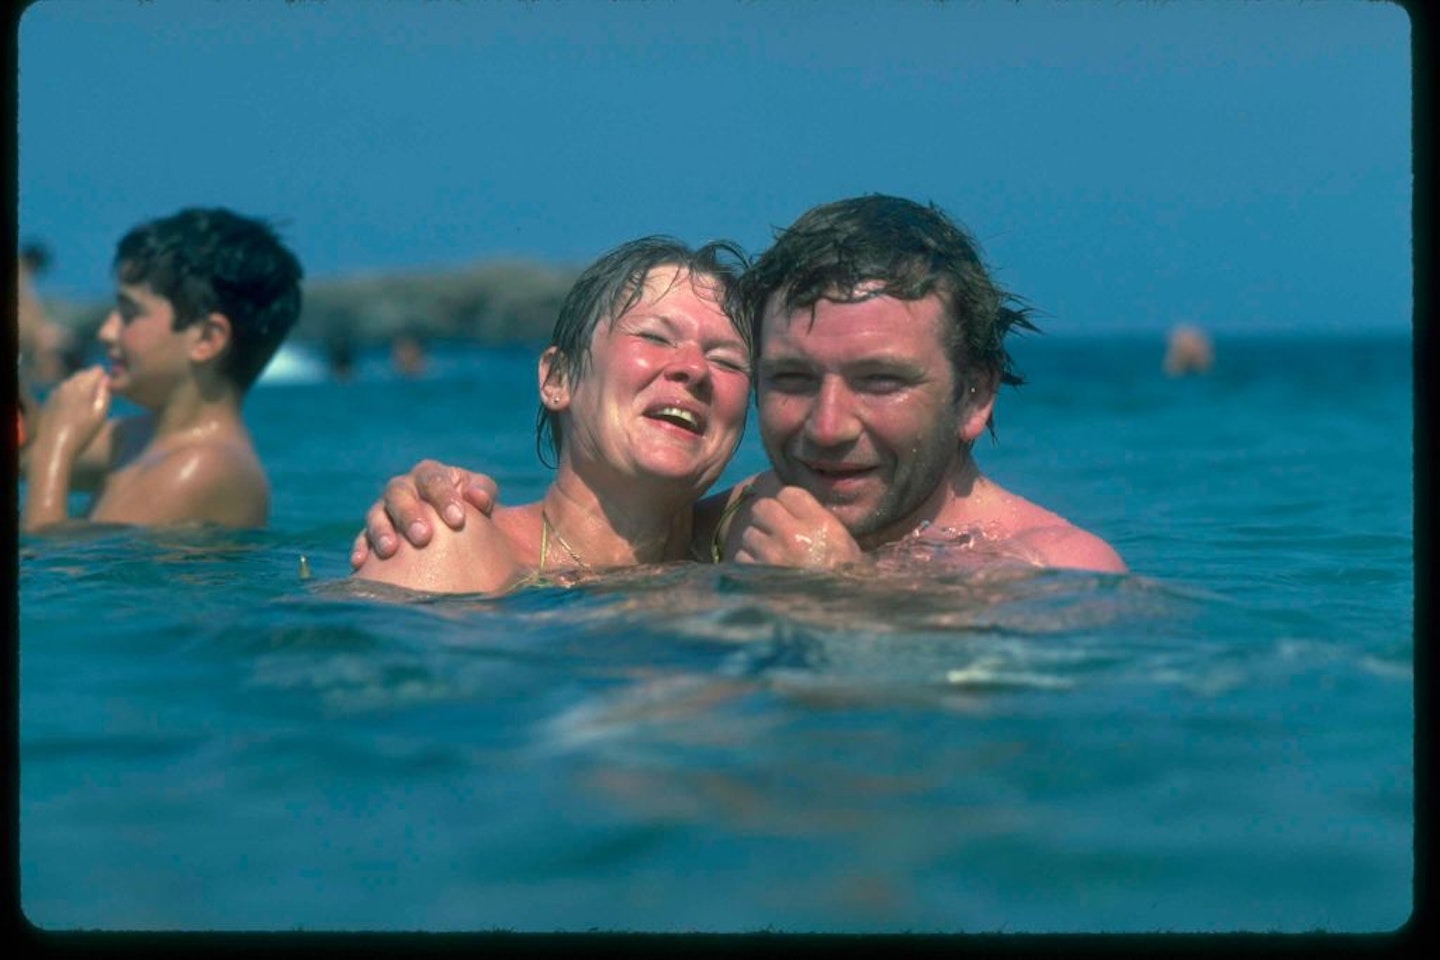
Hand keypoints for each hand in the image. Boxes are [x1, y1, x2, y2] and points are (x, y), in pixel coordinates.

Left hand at [33, 366, 110, 456]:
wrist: (54, 445)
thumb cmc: (82, 432)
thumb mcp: (100, 415)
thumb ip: (105, 395)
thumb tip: (106, 380)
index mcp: (83, 386)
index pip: (97, 369)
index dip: (104, 377)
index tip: (107, 389)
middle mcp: (68, 383)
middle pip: (83, 373)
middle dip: (92, 380)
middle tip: (97, 396)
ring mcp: (57, 390)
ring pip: (73, 380)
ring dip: (81, 386)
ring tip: (85, 402)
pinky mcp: (50, 398)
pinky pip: (64, 388)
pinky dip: (71, 393)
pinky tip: (72, 407)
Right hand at [349, 460, 498, 568]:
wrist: (456, 532)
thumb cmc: (472, 511)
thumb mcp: (482, 499)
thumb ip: (483, 493)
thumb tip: (477, 498)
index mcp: (431, 475)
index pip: (434, 479)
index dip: (444, 497)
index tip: (457, 520)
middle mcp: (404, 488)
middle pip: (399, 493)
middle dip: (410, 514)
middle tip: (423, 537)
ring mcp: (385, 510)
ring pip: (377, 514)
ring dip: (382, 531)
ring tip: (390, 550)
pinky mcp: (372, 533)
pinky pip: (362, 538)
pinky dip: (361, 548)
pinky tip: (361, 563)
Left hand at [733, 485, 863, 568]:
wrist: (840, 620)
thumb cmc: (845, 581)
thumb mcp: (844, 545)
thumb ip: (817, 521)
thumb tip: (790, 505)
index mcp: (820, 525)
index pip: (789, 493)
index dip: (786, 502)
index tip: (788, 512)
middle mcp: (794, 536)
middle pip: (762, 507)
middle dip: (766, 518)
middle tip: (774, 532)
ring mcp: (772, 556)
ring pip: (749, 533)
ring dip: (756, 542)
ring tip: (771, 556)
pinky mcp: (756, 576)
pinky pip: (741, 556)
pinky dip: (749, 563)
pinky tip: (764, 572)